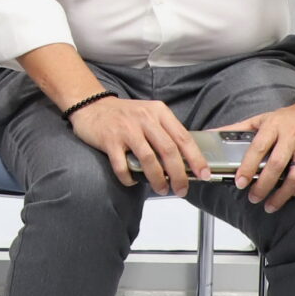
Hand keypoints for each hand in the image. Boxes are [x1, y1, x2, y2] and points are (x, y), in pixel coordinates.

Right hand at [68, 95, 207, 197]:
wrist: (91, 106)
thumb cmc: (124, 115)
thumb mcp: (149, 115)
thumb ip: (164, 132)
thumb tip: (183, 161)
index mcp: (159, 112)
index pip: (183, 138)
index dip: (196, 158)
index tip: (203, 174)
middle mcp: (145, 119)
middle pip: (169, 150)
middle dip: (179, 175)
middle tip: (182, 189)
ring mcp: (127, 129)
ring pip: (148, 159)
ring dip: (158, 179)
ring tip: (162, 189)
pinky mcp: (110, 140)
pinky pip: (122, 165)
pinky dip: (129, 178)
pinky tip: (132, 181)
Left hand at [226, 99, 294, 212]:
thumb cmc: (291, 118)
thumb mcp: (264, 118)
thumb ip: (239, 128)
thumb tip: (213, 133)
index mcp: (275, 126)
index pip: (258, 148)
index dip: (247, 167)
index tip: (240, 182)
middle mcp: (293, 136)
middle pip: (276, 165)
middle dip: (263, 185)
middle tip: (253, 198)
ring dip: (281, 194)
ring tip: (269, 205)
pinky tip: (290, 195)